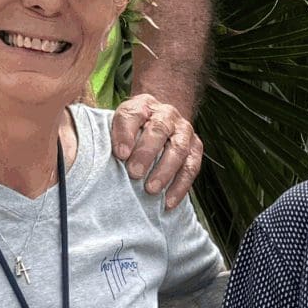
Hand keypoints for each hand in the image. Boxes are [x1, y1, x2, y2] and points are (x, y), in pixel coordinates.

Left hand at [111, 93, 203, 210]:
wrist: (160, 121)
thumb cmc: (134, 130)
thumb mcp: (118, 125)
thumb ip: (113, 135)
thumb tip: (111, 156)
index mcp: (144, 105)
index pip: (133, 115)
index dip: (126, 134)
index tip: (120, 154)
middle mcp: (167, 115)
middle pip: (159, 130)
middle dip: (146, 153)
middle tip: (134, 173)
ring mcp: (184, 131)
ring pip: (179, 149)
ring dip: (165, 171)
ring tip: (151, 190)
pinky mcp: (196, 148)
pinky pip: (191, 167)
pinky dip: (180, 186)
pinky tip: (168, 201)